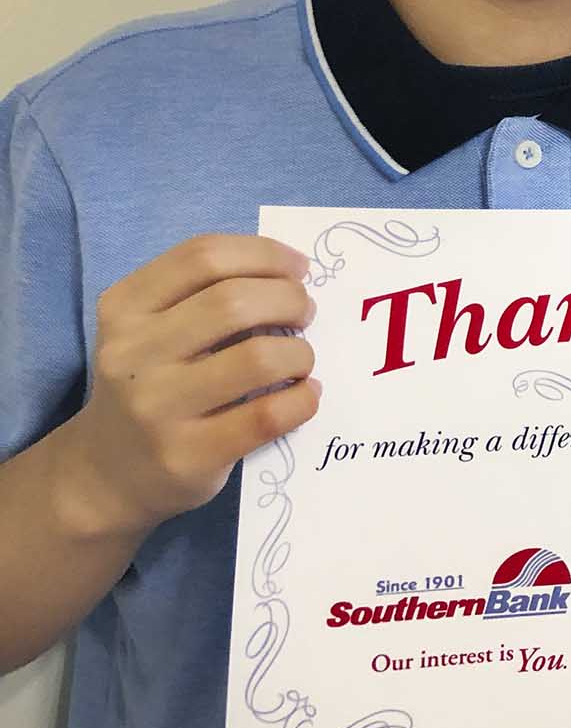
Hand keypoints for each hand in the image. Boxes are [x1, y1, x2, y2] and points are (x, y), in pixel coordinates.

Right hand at [64, 235, 318, 537]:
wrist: (106, 473)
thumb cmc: (151, 385)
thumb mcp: (150, 330)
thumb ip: (204, 295)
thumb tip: (293, 274)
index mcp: (123, 308)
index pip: (204, 256)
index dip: (265, 254)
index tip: (299, 268)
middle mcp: (132, 354)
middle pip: (235, 301)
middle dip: (290, 299)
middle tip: (306, 313)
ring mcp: (157, 408)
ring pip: (258, 357)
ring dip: (300, 352)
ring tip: (301, 360)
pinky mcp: (188, 455)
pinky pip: (269, 414)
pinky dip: (303, 399)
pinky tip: (304, 395)